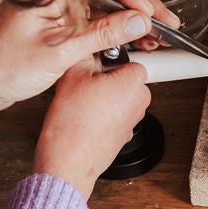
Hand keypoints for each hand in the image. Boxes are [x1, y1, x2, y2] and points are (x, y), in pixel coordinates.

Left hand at [0, 0, 176, 114]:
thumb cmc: (2, 67)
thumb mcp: (60, 52)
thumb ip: (103, 34)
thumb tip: (139, 21)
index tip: (148, 13)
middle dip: (140, 5)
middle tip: (166, 23)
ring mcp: (58, 5)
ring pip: (106, 3)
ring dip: (133, 19)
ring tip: (157, 35)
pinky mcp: (60, 21)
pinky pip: (95, 18)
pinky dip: (117, 29)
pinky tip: (137, 39)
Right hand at [33, 58, 150, 198]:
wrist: (68, 162)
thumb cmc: (72, 124)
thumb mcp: (73, 75)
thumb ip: (85, 54)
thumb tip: (88, 46)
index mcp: (134, 82)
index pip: (131, 60)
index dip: (110, 61)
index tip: (99, 66)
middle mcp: (140, 101)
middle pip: (127, 78)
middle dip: (108, 79)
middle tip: (85, 85)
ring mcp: (134, 120)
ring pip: (121, 97)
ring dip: (105, 97)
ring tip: (82, 104)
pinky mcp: (125, 134)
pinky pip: (116, 115)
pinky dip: (104, 115)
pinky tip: (86, 119)